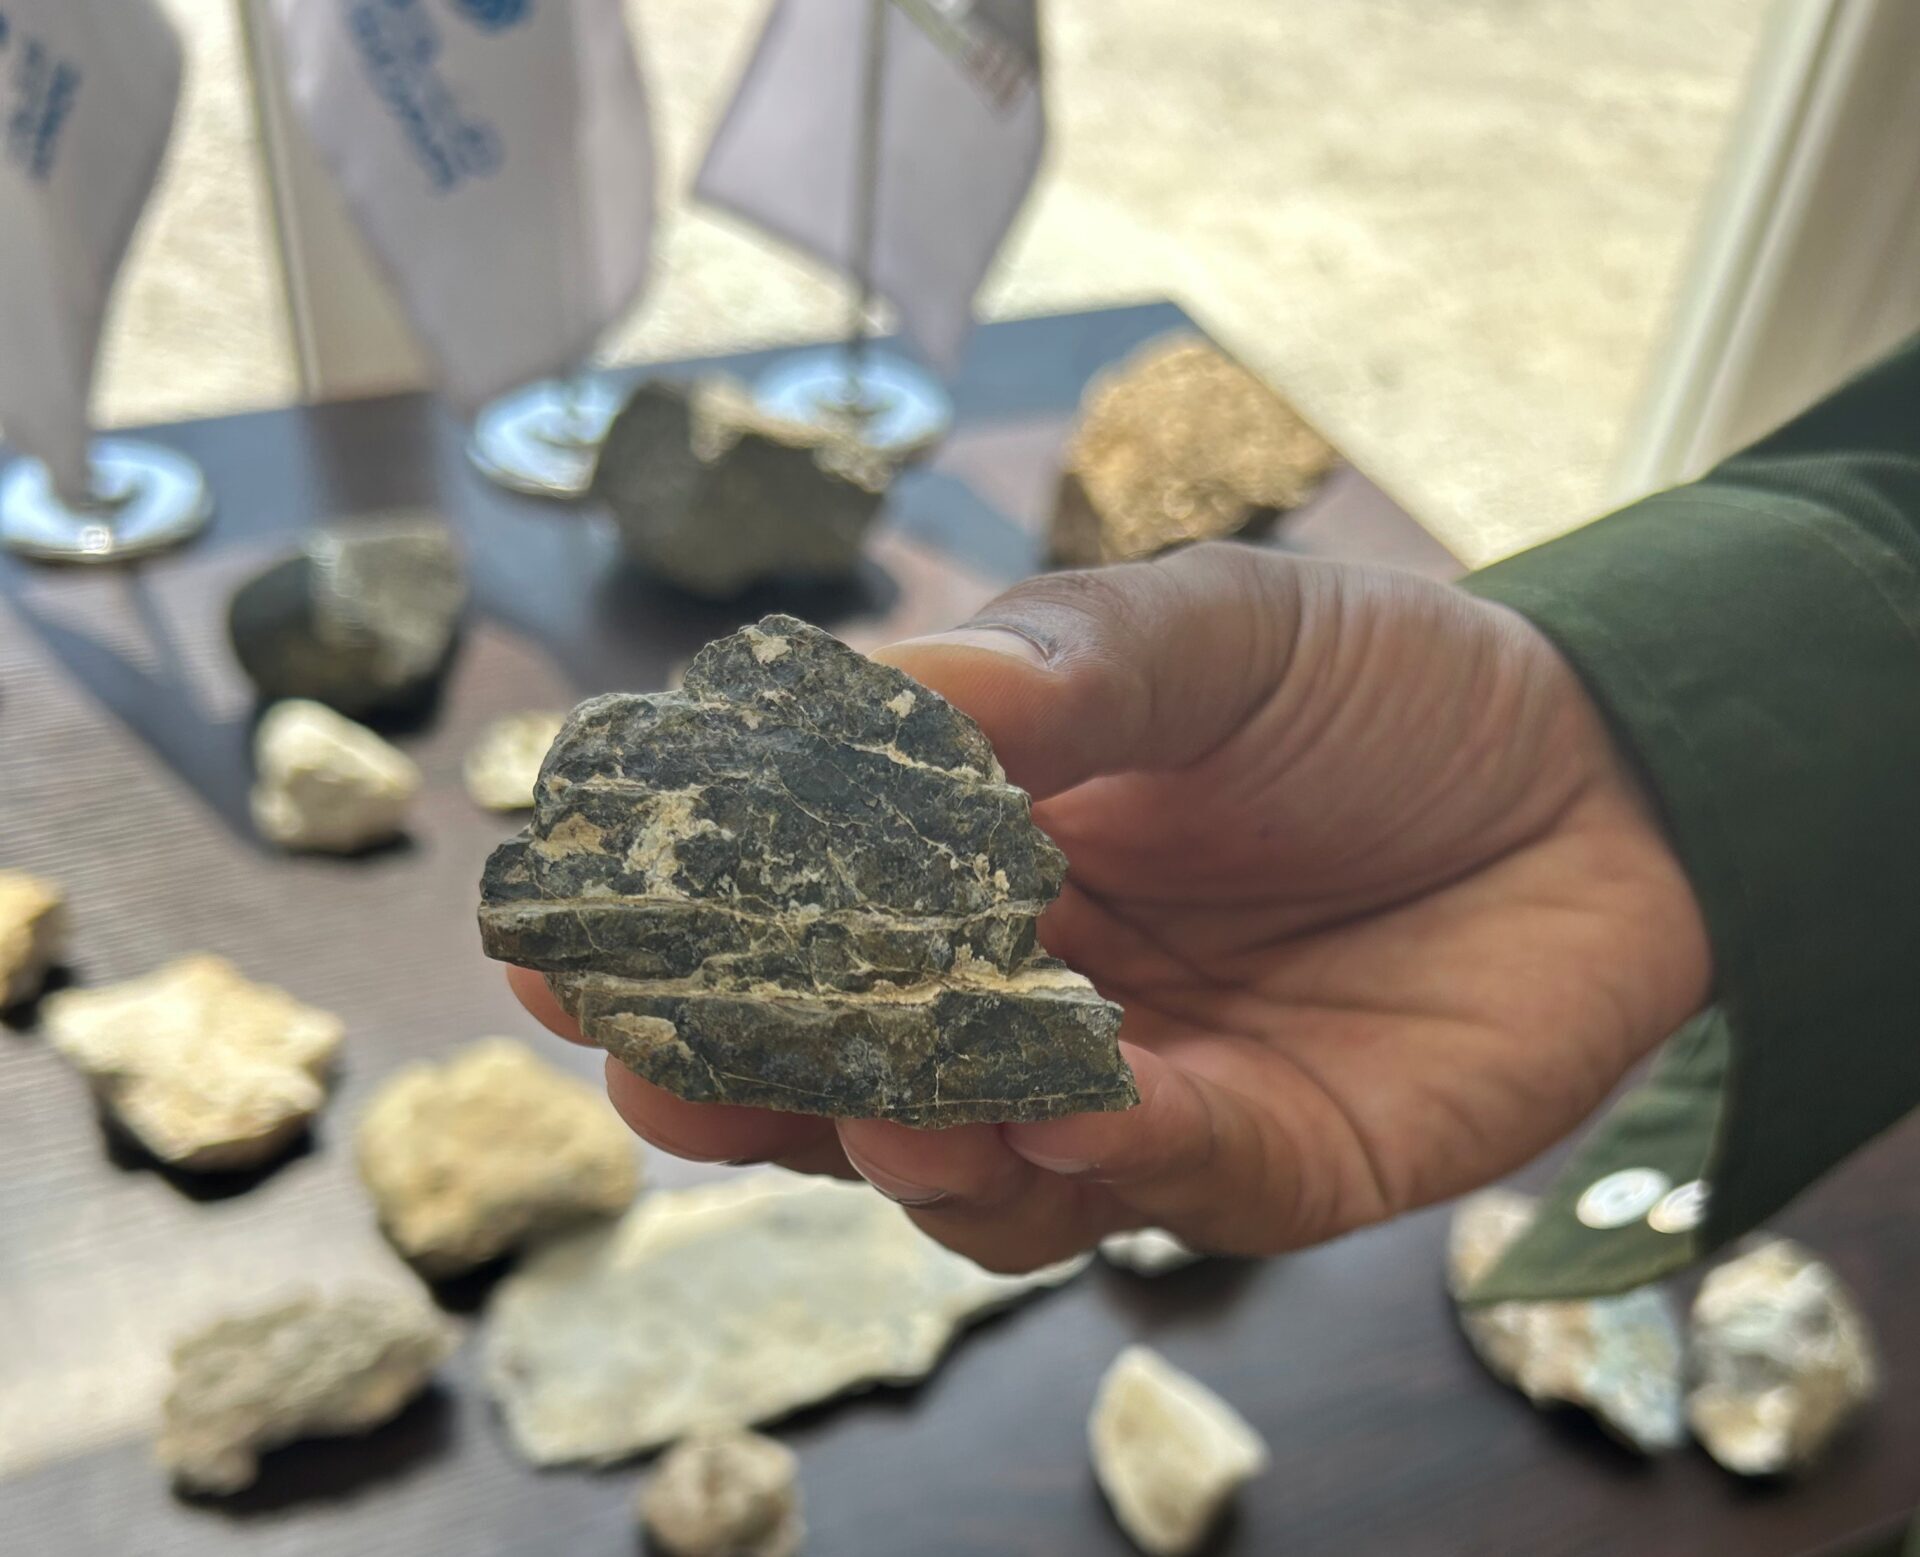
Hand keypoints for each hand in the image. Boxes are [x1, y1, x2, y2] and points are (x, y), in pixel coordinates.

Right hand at [512, 542, 1711, 1271]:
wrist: (1609, 784)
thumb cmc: (1384, 686)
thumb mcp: (1211, 632)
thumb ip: (1061, 667)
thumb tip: (897, 700)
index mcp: (974, 848)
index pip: (783, 904)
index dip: (666, 924)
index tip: (546, 924)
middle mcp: (1018, 983)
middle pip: (826, 1067)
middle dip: (727, 1074)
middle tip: (649, 1054)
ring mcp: (1119, 1085)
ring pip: (947, 1165)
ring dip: (901, 1141)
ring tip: (904, 1096)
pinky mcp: (1240, 1164)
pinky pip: (1132, 1194)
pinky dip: (1087, 1164)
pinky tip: (1076, 1109)